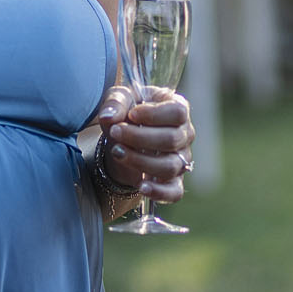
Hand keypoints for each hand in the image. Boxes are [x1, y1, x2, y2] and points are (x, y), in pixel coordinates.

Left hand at [94, 85, 194, 202]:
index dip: (154, 114)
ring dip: (140, 161)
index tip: (131, 115)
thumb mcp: (119, 99)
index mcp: (178, 109)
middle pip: (172, 139)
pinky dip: (159, 192)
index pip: (178, 112)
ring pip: (170, 166)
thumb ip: (115, 103)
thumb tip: (108, 117)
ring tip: (117, 152)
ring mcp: (181, 159)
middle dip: (139, 137)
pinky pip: (174, 192)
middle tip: (115, 132)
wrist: (121, 139)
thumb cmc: (126, 112)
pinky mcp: (173, 181)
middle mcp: (184, 135)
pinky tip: (141, 186)